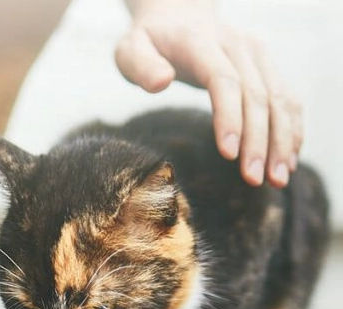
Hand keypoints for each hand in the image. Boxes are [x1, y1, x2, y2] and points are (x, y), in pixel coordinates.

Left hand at [116, 0, 301, 187]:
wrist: (177, 16)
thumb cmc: (148, 41)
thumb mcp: (130, 49)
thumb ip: (141, 66)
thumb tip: (161, 82)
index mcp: (201, 42)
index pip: (224, 80)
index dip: (230, 117)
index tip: (229, 154)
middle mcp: (237, 46)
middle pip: (257, 95)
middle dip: (258, 140)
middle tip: (253, 178)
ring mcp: (257, 55)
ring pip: (279, 99)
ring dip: (282, 140)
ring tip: (277, 179)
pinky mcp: (267, 66)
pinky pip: (287, 99)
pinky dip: (291, 130)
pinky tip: (287, 160)